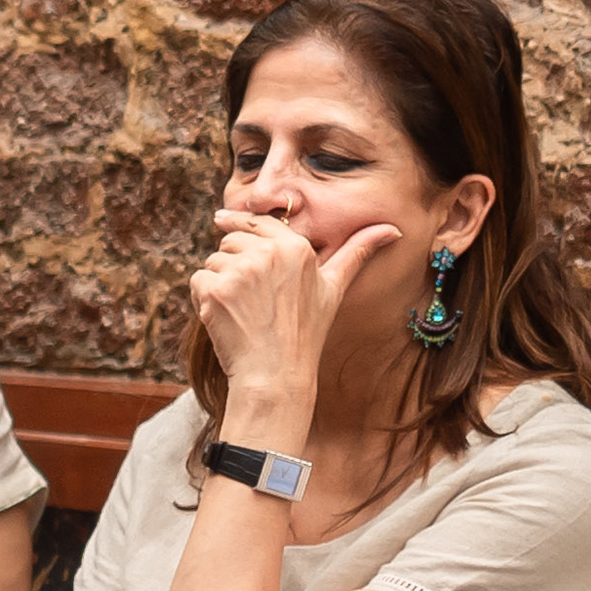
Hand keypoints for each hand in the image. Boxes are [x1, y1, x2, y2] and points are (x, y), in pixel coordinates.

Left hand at [190, 209, 400, 396]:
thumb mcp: (334, 288)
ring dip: (219, 283)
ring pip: (212, 262)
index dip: (236, 221)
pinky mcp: (215, 289)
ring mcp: (239, 271)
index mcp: (295, 248)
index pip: (256, 223)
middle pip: (229, 242)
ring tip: (244, 310)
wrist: (276, 372)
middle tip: (252, 298)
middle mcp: (267, 253)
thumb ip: (356, 253)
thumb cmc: (306, 331)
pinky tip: (226, 317)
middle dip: (233, 264)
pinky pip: (198, 280)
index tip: (219, 218)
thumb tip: (392, 230)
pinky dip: (204, 298)